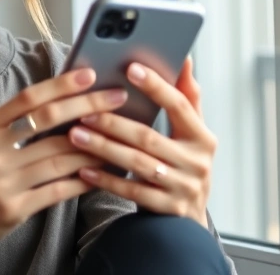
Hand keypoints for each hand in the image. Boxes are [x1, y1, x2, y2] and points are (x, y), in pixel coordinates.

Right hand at [0, 68, 128, 273]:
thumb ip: (11, 125)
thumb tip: (59, 103)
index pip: (28, 98)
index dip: (62, 85)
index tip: (90, 75)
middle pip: (49, 122)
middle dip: (88, 107)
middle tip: (117, 99)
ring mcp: (2, 181)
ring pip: (59, 158)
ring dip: (93, 147)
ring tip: (117, 139)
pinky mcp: (13, 208)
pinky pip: (56, 191)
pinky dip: (81, 181)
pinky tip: (99, 175)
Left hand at [67, 58, 215, 227]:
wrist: (187, 221)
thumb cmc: (183, 165)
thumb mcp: (191, 134)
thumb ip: (186, 98)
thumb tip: (184, 57)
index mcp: (203, 137)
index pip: (179, 105)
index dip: (156, 86)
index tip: (130, 68)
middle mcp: (197, 162)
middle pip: (149, 137)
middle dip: (113, 123)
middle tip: (83, 111)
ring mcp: (183, 188)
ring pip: (137, 163)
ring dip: (103, 148)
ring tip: (75, 134)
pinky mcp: (167, 209)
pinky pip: (131, 191)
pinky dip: (106, 179)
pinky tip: (83, 169)